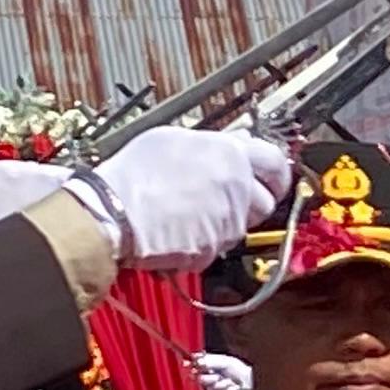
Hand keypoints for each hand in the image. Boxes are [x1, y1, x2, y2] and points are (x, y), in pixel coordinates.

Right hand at [81, 127, 294, 272]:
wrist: (112, 211)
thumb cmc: (134, 173)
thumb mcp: (173, 139)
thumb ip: (214, 143)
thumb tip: (237, 141)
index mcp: (230, 154)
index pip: (275, 162)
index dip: (277, 173)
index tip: (274, 178)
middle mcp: (235, 188)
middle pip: (265, 202)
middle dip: (252, 202)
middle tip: (228, 198)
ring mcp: (226, 222)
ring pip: (239, 227)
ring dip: (224, 223)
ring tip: (189, 211)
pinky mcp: (212, 250)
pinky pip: (216, 248)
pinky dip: (202, 242)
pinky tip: (178, 229)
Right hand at [187, 351, 252, 389]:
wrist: (251, 382)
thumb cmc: (240, 370)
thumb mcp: (226, 362)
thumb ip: (211, 361)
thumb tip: (197, 360)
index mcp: (211, 364)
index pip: (196, 364)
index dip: (191, 365)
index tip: (189, 365)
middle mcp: (211, 374)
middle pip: (199, 377)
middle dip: (208, 378)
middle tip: (217, 376)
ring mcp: (214, 385)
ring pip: (208, 385)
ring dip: (220, 383)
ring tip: (230, 381)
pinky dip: (226, 389)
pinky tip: (233, 387)